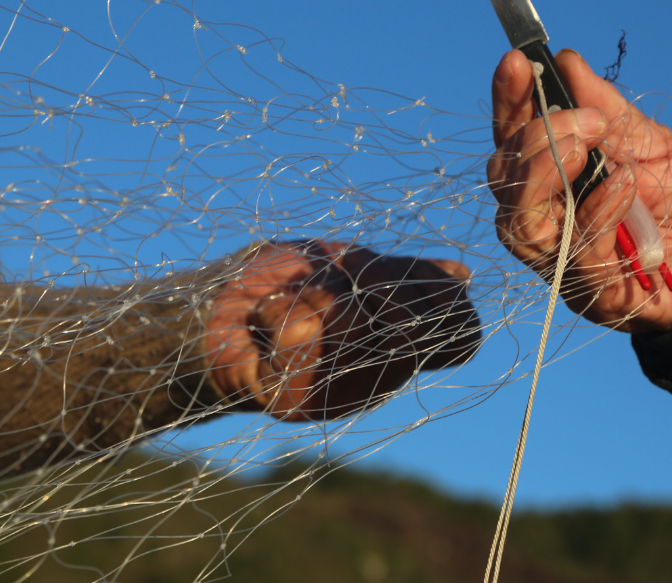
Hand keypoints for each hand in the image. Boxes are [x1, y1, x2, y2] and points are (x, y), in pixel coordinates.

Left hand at [206, 241, 478, 419]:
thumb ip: (399, 274)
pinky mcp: (296, 402)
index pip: (462, 332)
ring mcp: (342, 395)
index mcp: (402, 343)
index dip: (441, 295)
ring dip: (314, 290)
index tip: (388, 270)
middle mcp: (382, 376)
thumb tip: (462, 274)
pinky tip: (265, 320)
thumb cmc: (282, 283)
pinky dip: (276, 307)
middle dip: (367, 275)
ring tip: (291, 300)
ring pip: (350, 319)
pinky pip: (300, 331)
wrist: (209, 310)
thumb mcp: (348, 267)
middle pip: (410, 320)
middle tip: (332, 274)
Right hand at [489, 48, 671, 333]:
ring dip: (548, 174)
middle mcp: (538, 216)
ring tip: (587, 146)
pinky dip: (597, 211)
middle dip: (535, 139)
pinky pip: (576, 251)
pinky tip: (623, 185)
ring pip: (520, 220)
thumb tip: (566, 61)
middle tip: (584, 121)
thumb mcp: (646, 139)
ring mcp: (557, 257)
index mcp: (546, 176)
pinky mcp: (587, 290)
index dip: (508, 100)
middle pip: (503, 176)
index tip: (517, 60)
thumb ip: (603, 106)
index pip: (510, 135)